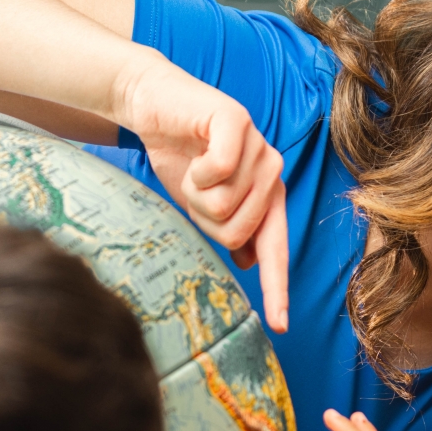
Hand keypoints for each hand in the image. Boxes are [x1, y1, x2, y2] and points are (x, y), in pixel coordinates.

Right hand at [113, 55, 288, 332]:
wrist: (153, 105)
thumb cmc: (180, 155)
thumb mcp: (202, 203)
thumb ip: (228, 228)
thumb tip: (249, 261)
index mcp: (267, 195)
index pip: (274, 249)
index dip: (276, 288)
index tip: (278, 325)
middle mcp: (271, 172)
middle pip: (236, 231)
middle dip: (202, 218)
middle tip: (193, 189)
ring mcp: (258, 145)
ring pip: (224, 205)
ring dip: (194, 193)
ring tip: (192, 168)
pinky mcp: (238, 121)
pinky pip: (219, 170)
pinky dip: (196, 171)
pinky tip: (194, 154)